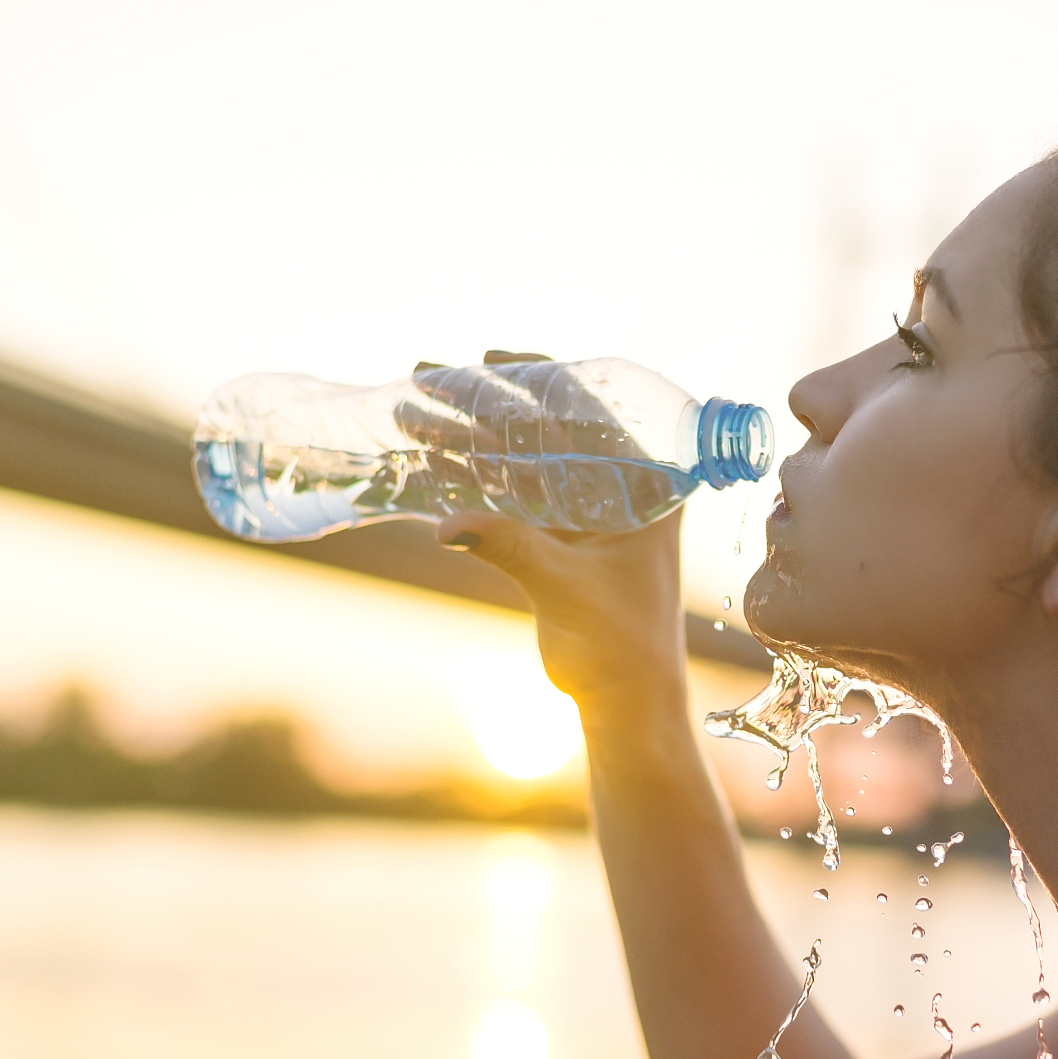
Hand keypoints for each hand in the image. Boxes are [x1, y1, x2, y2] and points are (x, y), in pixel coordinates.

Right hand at [432, 351, 685, 713]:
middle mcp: (618, 491)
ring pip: (519, 459)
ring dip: (466, 437)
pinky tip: (422, 458)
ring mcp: (583, 514)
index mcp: (647, 487)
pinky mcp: (555, 540)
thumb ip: (513, 551)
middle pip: (545, 427)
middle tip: (428, 377)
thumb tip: (447, 524)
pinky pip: (507, 496)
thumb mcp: (567, 591)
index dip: (541, 378)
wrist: (623, 700)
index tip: (490, 358)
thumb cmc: (621, 647)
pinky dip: (468, 477)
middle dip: (485, 402)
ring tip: (410, 411)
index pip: (594, 410)